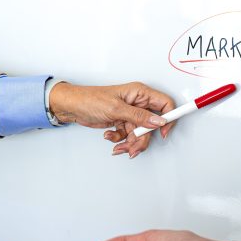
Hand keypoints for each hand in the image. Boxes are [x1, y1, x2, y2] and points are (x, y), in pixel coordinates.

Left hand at [48, 82, 175, 157]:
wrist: (72, 107)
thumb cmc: (91, 99)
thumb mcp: (116, 108)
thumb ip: (139, 116)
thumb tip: (158, 121)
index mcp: (140, 93)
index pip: (165, 104)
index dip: (168, 118)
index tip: (162, 133)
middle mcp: (137, 103)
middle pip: (153, 125)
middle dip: (142, 139)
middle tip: (132, 147)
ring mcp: (130, 114)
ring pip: (140, 134)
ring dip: (130, 143)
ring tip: (118, 147)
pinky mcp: (122, 122)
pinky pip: (129, 136)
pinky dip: (121, 141)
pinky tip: (110, 138)